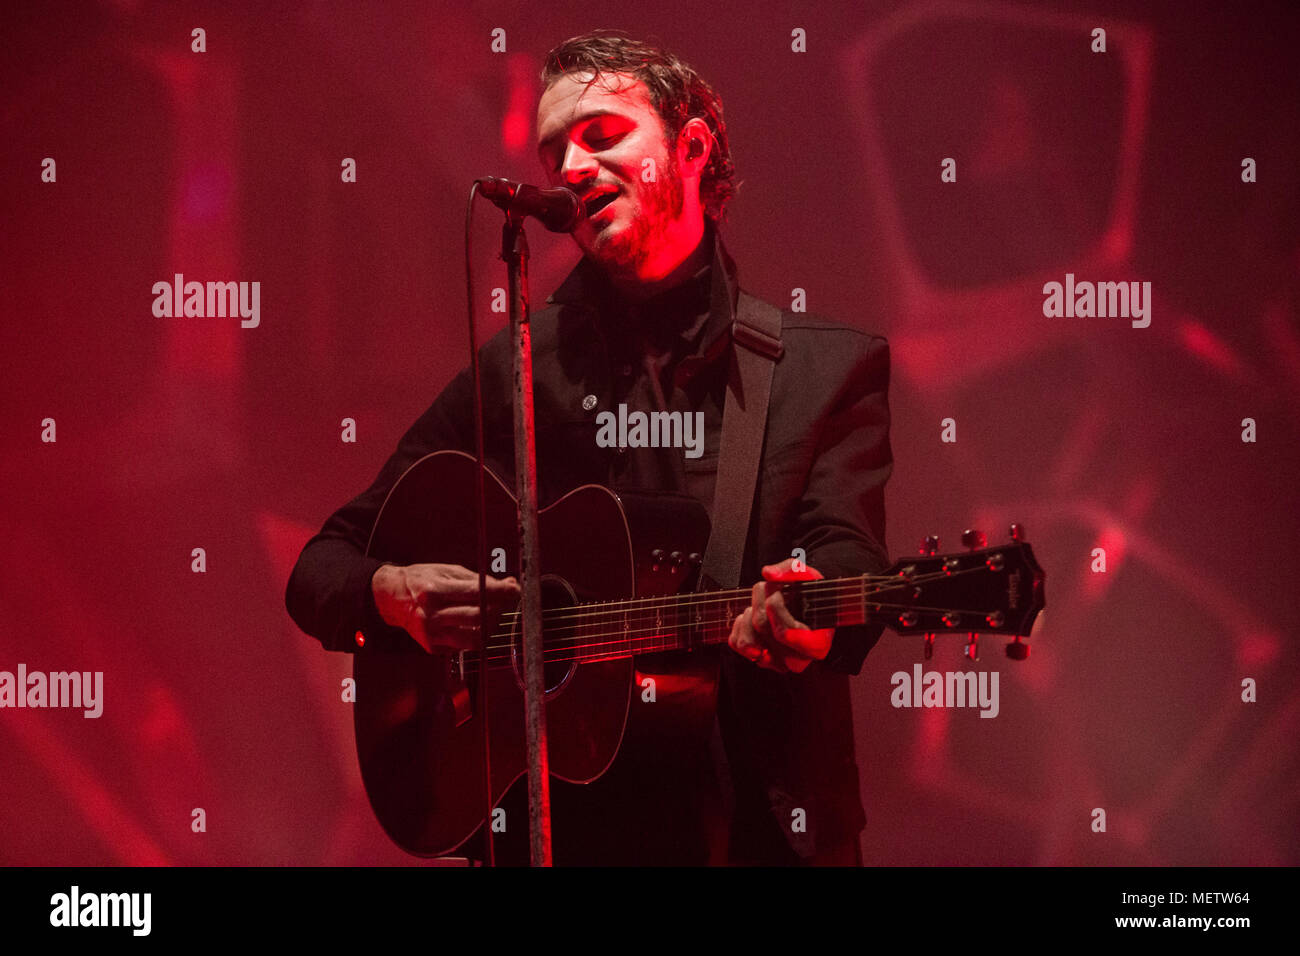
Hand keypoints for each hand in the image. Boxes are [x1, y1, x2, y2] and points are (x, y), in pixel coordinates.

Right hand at [372, 563, 518, 653]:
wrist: (392, 598)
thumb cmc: (423, 580)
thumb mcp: (449, 571)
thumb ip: (480, 580)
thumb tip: (510, 585)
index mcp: (433, 591)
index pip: (477, 593)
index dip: (501, 592)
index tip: (515, 589)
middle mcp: (430, 615)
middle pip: (478, 618)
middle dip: (500, 609)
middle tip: (508, 600)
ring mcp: (431, 635)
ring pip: (475, 638)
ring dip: (492, 626)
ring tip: (494, 613)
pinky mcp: (433, 648)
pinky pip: (465, 646)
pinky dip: (476, 634)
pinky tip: (475, 622)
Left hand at [727, 558, 833, 673]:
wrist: (805, 610)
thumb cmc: (810, 596)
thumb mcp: (808, 577)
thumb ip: (792, 570)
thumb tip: (769, 573)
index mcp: (817, 644)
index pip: (786, 633)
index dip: (777, 613)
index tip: (775, 598)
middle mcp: (798, 659)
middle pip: (763, 626)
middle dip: (763, 599)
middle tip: (776, 591)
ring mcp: (777, 663)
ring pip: (748, 639)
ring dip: (750, 614)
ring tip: (766, 606)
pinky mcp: (758, 660)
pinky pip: (736, 643)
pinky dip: (740, 624)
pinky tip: (755, 618)